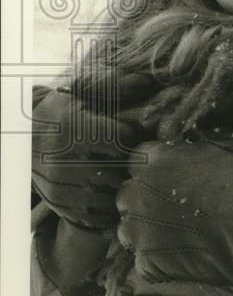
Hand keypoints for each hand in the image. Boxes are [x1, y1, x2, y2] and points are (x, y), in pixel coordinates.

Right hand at [31, 86, 142, 228]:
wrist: (22, 140)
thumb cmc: (59, 114)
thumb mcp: (82, 96)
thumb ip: (116, 88)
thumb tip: (148, 80)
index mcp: (74, 129)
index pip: (122, 138)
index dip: (133, 136)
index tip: (130, 134)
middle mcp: (66, 159)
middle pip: (120, 169)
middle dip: (131, 164)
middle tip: (131, 157)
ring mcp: (63, 186)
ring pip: (112, 195)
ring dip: (122, 186)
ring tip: (122, 175)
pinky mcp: (61, 205)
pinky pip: (97, 216)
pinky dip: (110, 208)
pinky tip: (111, 194)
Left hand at [116, 137, 232, 290]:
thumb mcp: (224, 145)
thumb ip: (198, 145)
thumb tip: (196, 143)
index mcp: (153, 159)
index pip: (137, 160)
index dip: (154, 169)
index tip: (168, 177)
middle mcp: (137, 191)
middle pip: (127, 195)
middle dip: (143, 200)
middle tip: (170, 208)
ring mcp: (139, 229)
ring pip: (128, 229)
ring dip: (145, 230)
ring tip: (174, 235)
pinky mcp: (147, 261)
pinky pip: (144, 261)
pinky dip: (159, 261)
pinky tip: (182, 257)